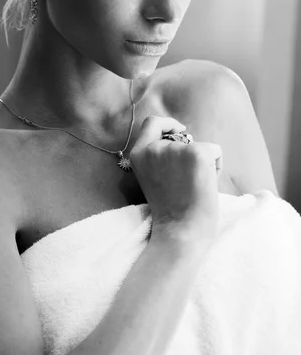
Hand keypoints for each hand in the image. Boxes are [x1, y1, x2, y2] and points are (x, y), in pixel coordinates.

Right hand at [129, 116, 221, 245]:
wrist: (181, 231)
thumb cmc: (171, 211)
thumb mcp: (154, 177)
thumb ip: (160, 157)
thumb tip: (184, 138)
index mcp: (138, 154)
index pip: (151, 122)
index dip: (167, 124)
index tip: (179, 131)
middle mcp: (154, 147)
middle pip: (179, 134)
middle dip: (189, 151)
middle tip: (188, 178)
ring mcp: (175, 149)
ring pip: (199, 144)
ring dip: (203, 162)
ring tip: (196, 186)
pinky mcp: (198, 152)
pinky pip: (215, 151)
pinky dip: (216, 167)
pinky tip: (207, 186)